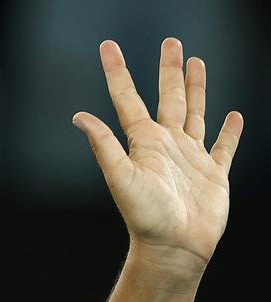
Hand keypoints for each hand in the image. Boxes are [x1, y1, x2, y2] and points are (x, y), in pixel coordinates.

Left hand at [72, 37, 243, 275]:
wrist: (173, 248)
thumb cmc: (145, 216)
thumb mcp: (120, 177)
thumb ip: (104, 145)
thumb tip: (78, 117)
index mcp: (143, 142)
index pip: (127, 98)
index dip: (118, 71)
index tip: (108, 45)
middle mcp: (166, 145)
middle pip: (168, 96)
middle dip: (169, 69)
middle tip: (171, 41)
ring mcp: (191, 158)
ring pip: (195, 112)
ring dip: (197, 88)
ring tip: (197, 62)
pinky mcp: (214, 174)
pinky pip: (224, 147)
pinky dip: (230, 131)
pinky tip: (234, 116)